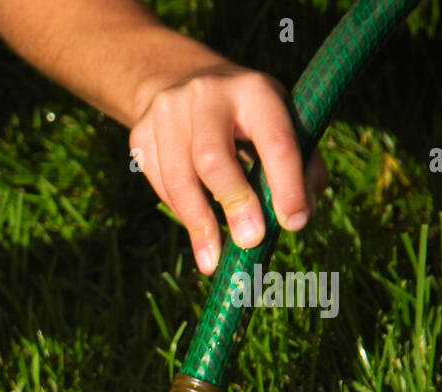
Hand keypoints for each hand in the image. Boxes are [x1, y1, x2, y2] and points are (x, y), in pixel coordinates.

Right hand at [129, 65, 327, 274]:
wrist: (181, 81)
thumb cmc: (246, 116)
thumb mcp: (281, 122)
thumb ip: (301, 165)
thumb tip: (298, 217)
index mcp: (254, 90)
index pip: (274, 140)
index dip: (286, 184)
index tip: (294, 223)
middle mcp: (207, 94)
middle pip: (214, 159)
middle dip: (234, 203)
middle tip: (250, 242)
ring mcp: (166, 113)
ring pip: (179, 179)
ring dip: (199, 225)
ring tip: (213, 261)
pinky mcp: (140, 134)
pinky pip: (160, 184)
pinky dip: (181, 213)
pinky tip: (198, 232)